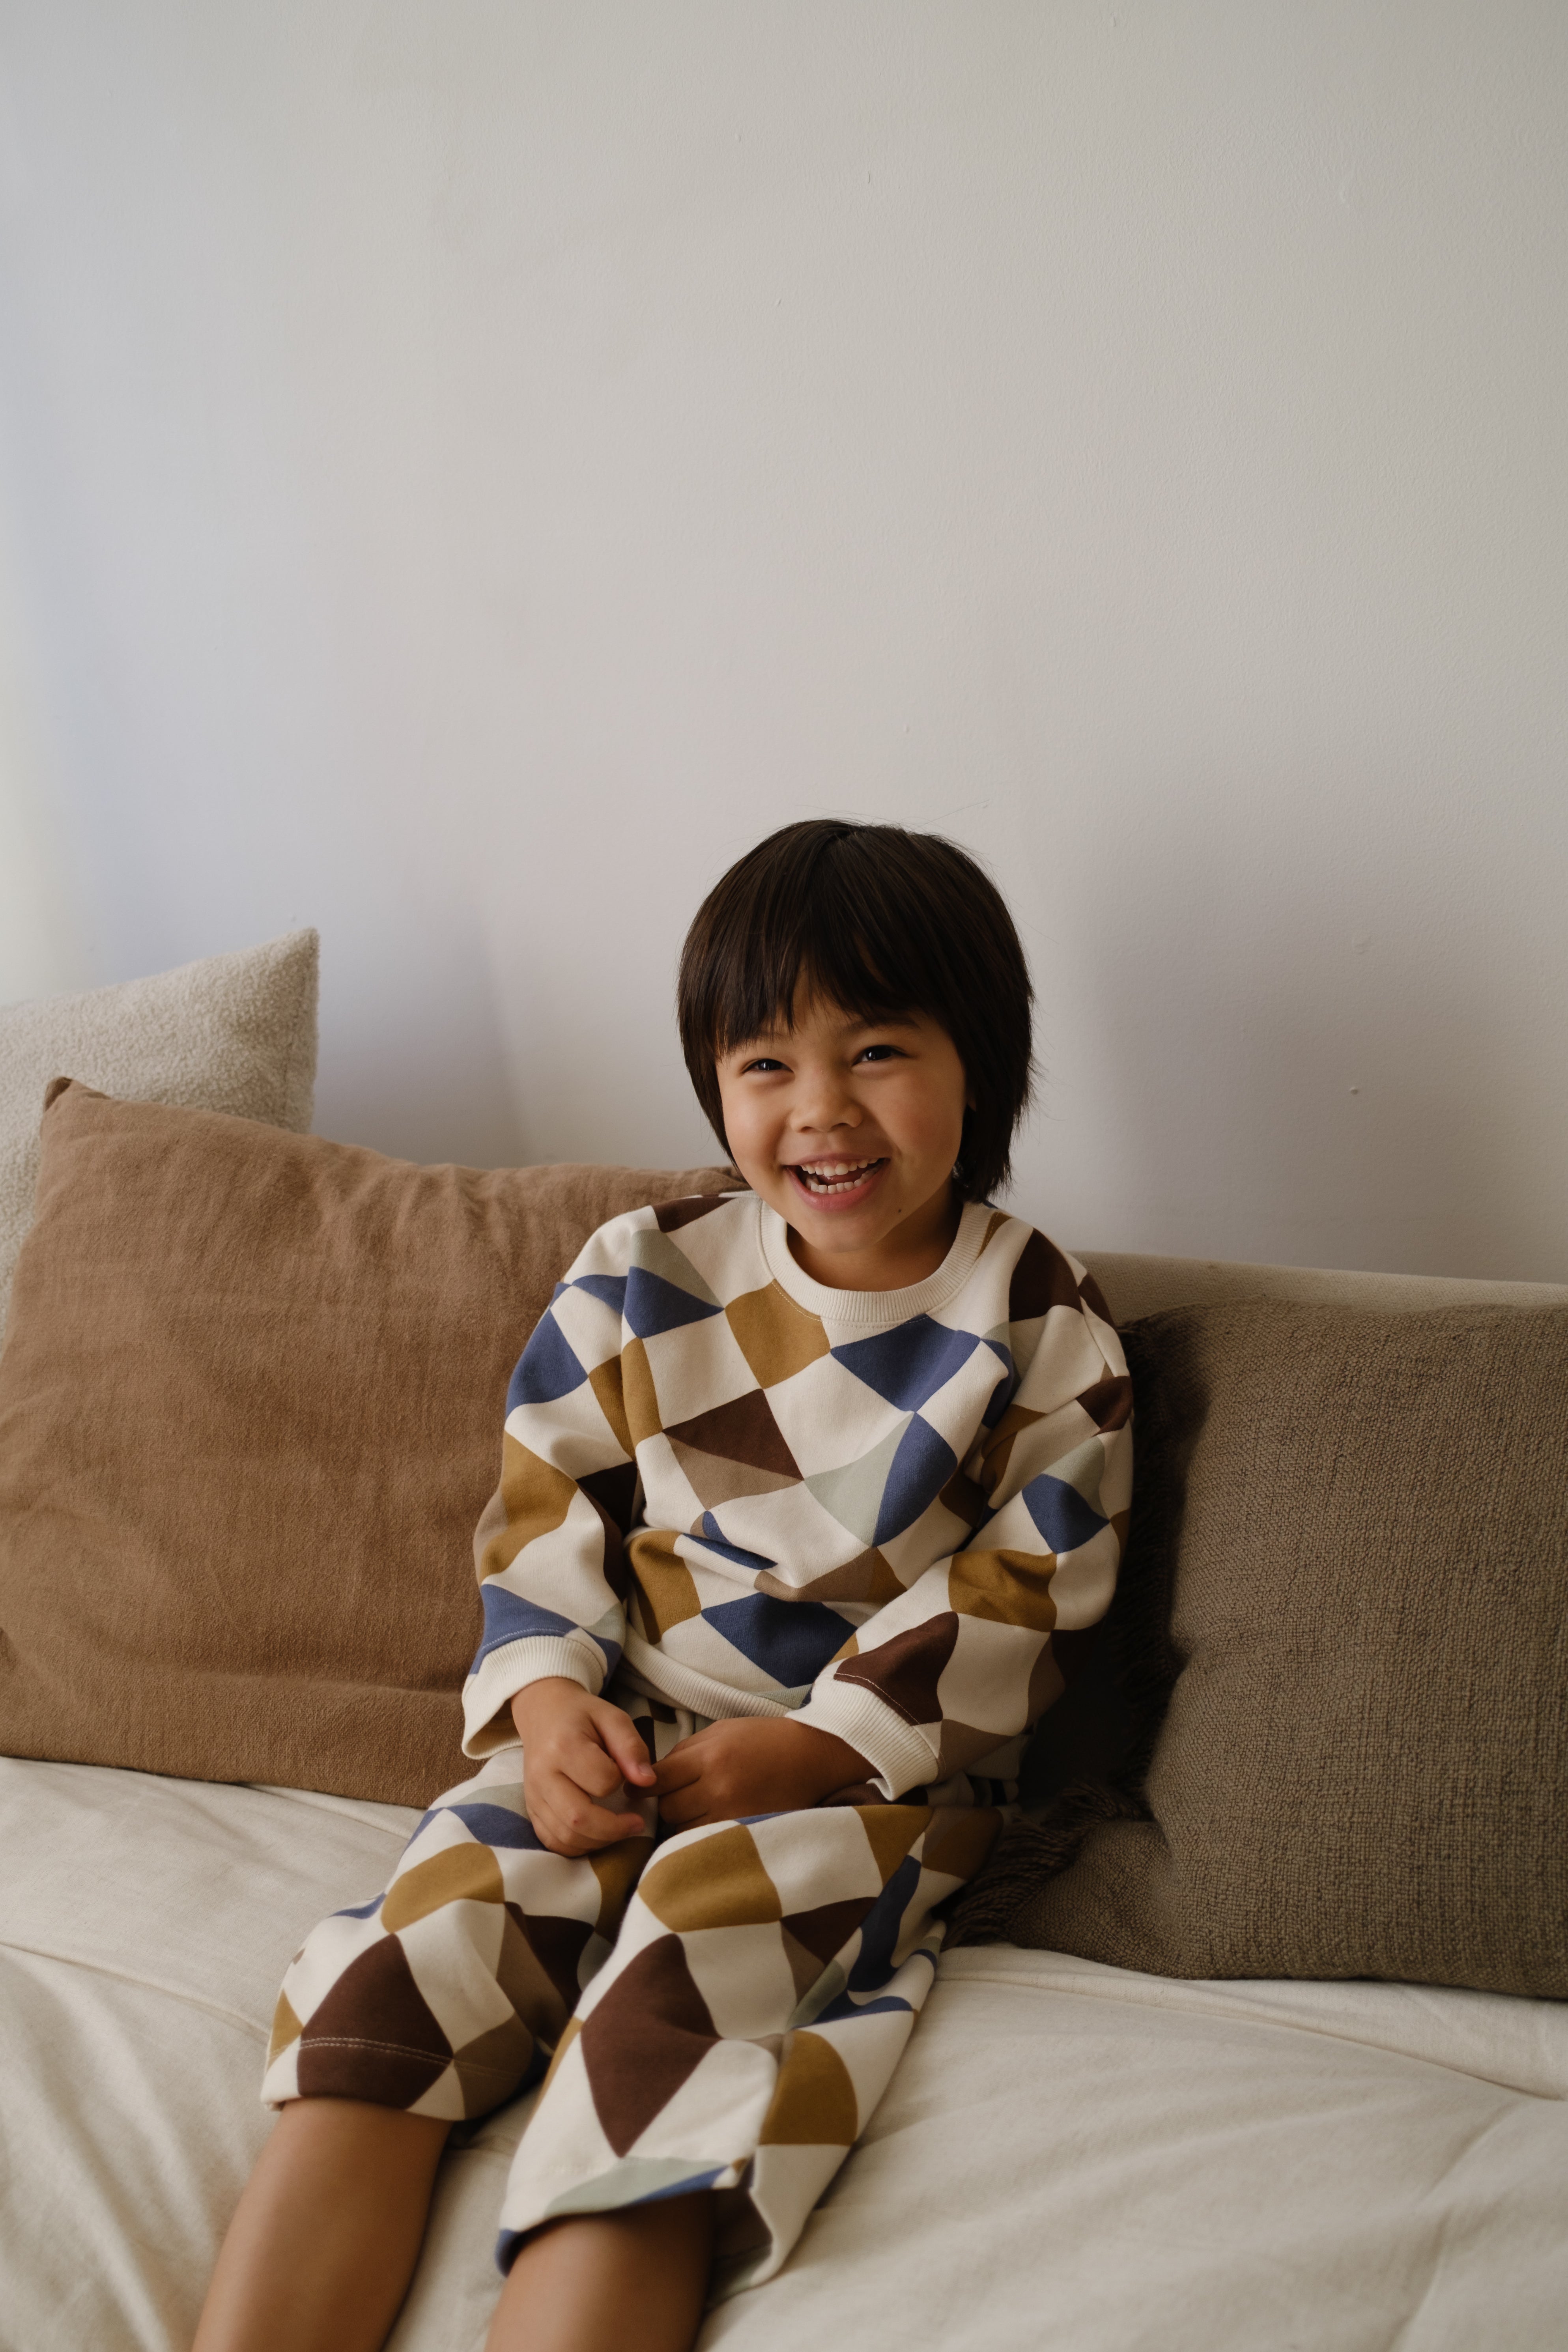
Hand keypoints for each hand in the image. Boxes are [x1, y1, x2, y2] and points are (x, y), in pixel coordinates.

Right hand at [510, 1679, 657, 1856]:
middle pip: (578, 1819)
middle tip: (637, 1823)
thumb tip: (648, 1781)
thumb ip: (632, 1748)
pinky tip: (596, 1833)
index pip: (602, 1781)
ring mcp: (533, 1795)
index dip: (622, 1781)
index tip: (627, 1773)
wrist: (543, 1713)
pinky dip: (578, 1846)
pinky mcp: (531, 1809)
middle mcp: (542, 1775)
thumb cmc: (582, 1716)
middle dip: (614, 1829)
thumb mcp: (612, 1718)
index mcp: (563, 1746)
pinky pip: (552, 1841)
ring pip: (565, 1836)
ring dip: (598, 1841)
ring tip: (618, 1828)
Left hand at [653, 1717, 870, 1829]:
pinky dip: (700, 1838)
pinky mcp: (746, 1833)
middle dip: (666, 1805)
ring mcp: (734, 1815)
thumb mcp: (722, 1731)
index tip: (634, 1792)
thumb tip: (649, 1776)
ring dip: (683, 1824)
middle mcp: (719, 1788)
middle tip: (676, 1799)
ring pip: (684, 1832)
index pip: (659, 1780)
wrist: (812, 1757)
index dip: (642, 1788)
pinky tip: (707, 1827)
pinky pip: (706, 1843)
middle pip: (669, 1809)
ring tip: (696, 1812)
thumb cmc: (764, 1740)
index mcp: (711, 1756)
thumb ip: (684, 1752)